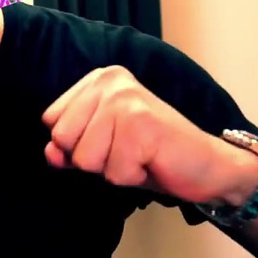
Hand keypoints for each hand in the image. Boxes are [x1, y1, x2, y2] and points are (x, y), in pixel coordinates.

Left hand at [41, 66, 257, 205]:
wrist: (207, 165)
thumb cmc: (151, 155)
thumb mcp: (101, 149)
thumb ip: (69, 148)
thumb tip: (50, 151)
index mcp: (98, 79)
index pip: (50, 120)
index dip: (75, 143)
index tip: (109, 140)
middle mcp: (110, 81)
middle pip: (62, 139)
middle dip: (92, 159)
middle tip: (126, 151)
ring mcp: (126, 100)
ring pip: (85, 158)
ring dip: (113, 169)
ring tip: (139, 155)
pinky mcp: (142, 124)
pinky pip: (113, 172)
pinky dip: (132, 177)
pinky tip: (152, 161)